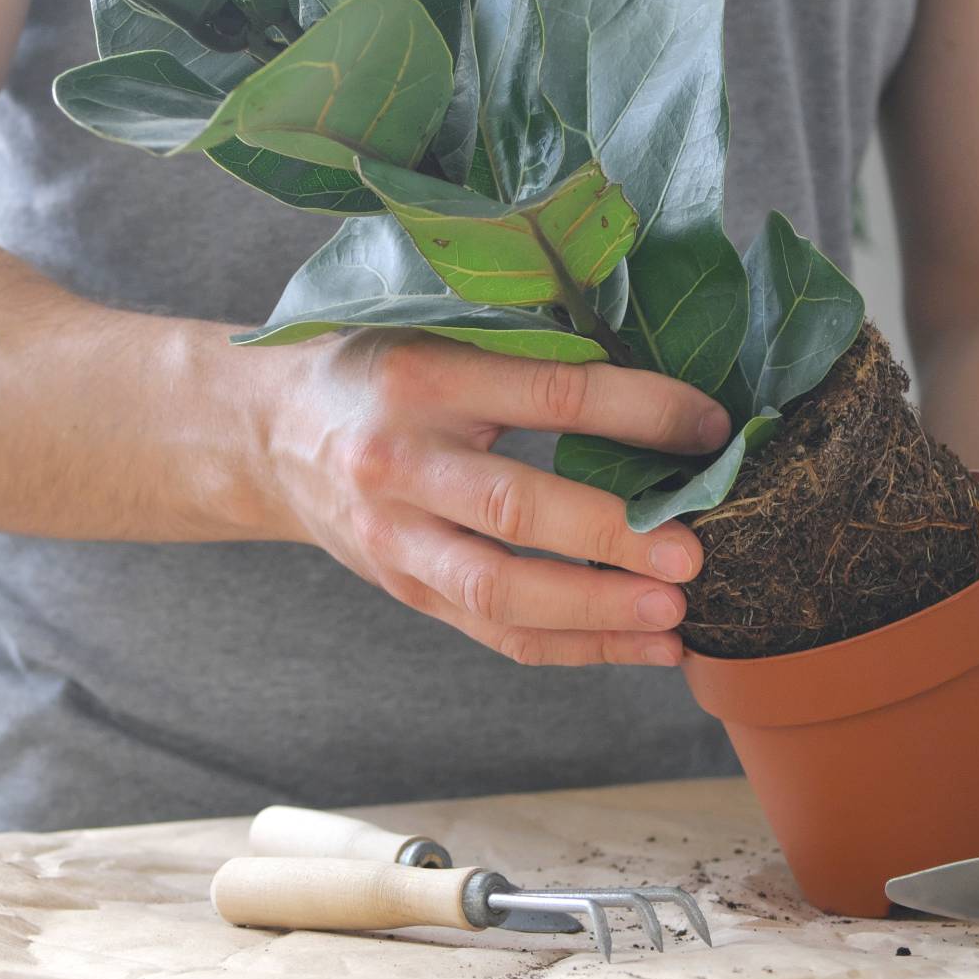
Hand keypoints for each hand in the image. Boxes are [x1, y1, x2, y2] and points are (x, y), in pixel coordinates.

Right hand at [259, 331, 729, 666]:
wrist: (268, 434)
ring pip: (499, 590)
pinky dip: (574, 647)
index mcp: (420, 377)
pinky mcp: (404, 589)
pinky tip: (641, 646)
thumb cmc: (375, 370)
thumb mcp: (435, 332)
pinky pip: (494, 632)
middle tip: (694, 553)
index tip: (710, 428)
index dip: (639, 411)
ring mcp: (395, 537)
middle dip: (613, 536)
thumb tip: (665, 387)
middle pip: (515, 508)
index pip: (549, 391)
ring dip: (595, 610)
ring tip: (675, 618)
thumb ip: (525, 351)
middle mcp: (399, 461)